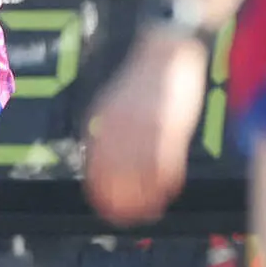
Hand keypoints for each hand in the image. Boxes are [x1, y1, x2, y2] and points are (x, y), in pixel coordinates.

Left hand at [84, 31, 209, 226]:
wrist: (168, 49)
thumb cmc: (144, 80)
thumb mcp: (114, 102)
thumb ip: (106, 129)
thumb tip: (95, 156)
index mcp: (104, 118)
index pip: (95, 164)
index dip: (99, 190)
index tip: (104, 207)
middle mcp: (121, 124)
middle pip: (116, 174)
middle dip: (121, 201)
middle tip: (127, 217)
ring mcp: (146, 125)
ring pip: (142, 173)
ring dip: (146, 197)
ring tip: (149, 211)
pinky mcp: (171, 125)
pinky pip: (166, 162)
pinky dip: (167, 182)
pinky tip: (169, 191)